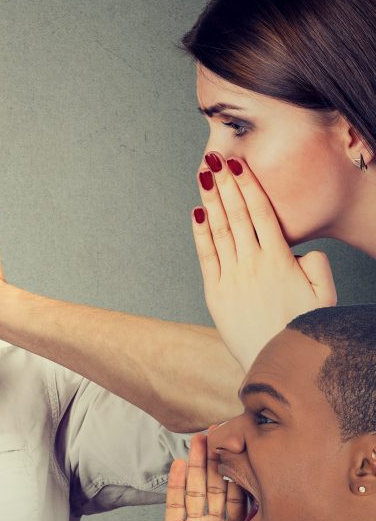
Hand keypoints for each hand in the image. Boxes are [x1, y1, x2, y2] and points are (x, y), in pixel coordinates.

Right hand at [155, 432, 256, 520]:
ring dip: (198, 464)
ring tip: (198, 440)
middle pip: (218, 486)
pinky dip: (176, 485)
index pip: (243, 500)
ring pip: (196, 490)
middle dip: (219, 459)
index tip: (246, 450)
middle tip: (219, 432)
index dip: (244, 475)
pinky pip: (174, 505)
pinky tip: (179, 466)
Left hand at [193, 154, 335, 369]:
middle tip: (215, 157)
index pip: (262, 213)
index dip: (249, 186)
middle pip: (238, 214)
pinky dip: (200, 232)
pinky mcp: (216, 293)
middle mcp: (254, 263)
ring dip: (212, 200)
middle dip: (226, 184)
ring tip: (204, 175)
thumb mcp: (323, 295)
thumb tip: (299, 250)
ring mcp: (232, 277)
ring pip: (220, 229)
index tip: (239, 165)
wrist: (281, 363)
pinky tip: (196, 212)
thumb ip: (316, 265)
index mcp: (281, 260)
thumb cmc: (305, 331)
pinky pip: (206, 256)